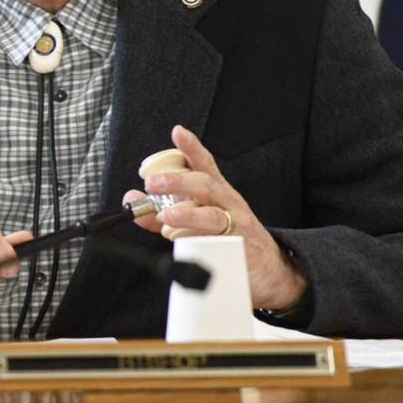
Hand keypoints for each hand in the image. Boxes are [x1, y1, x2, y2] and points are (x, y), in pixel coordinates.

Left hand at [120, 124, 305, 311]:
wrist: (271, 270)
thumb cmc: (229, 238)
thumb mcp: (195, 220)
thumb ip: (160, 210)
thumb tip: (131, 199)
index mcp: (217, 193)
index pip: (205, 165)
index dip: (191, 148)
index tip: (178, 132)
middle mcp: (228, 204)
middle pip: (206, 185)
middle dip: (178, 181)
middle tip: (152, 182)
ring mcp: (237, 225)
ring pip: (213, 215)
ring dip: (188, 215)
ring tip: (166, 216)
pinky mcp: (239, 249)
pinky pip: (219, 245)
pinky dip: (200, 244)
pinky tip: (184, 243)